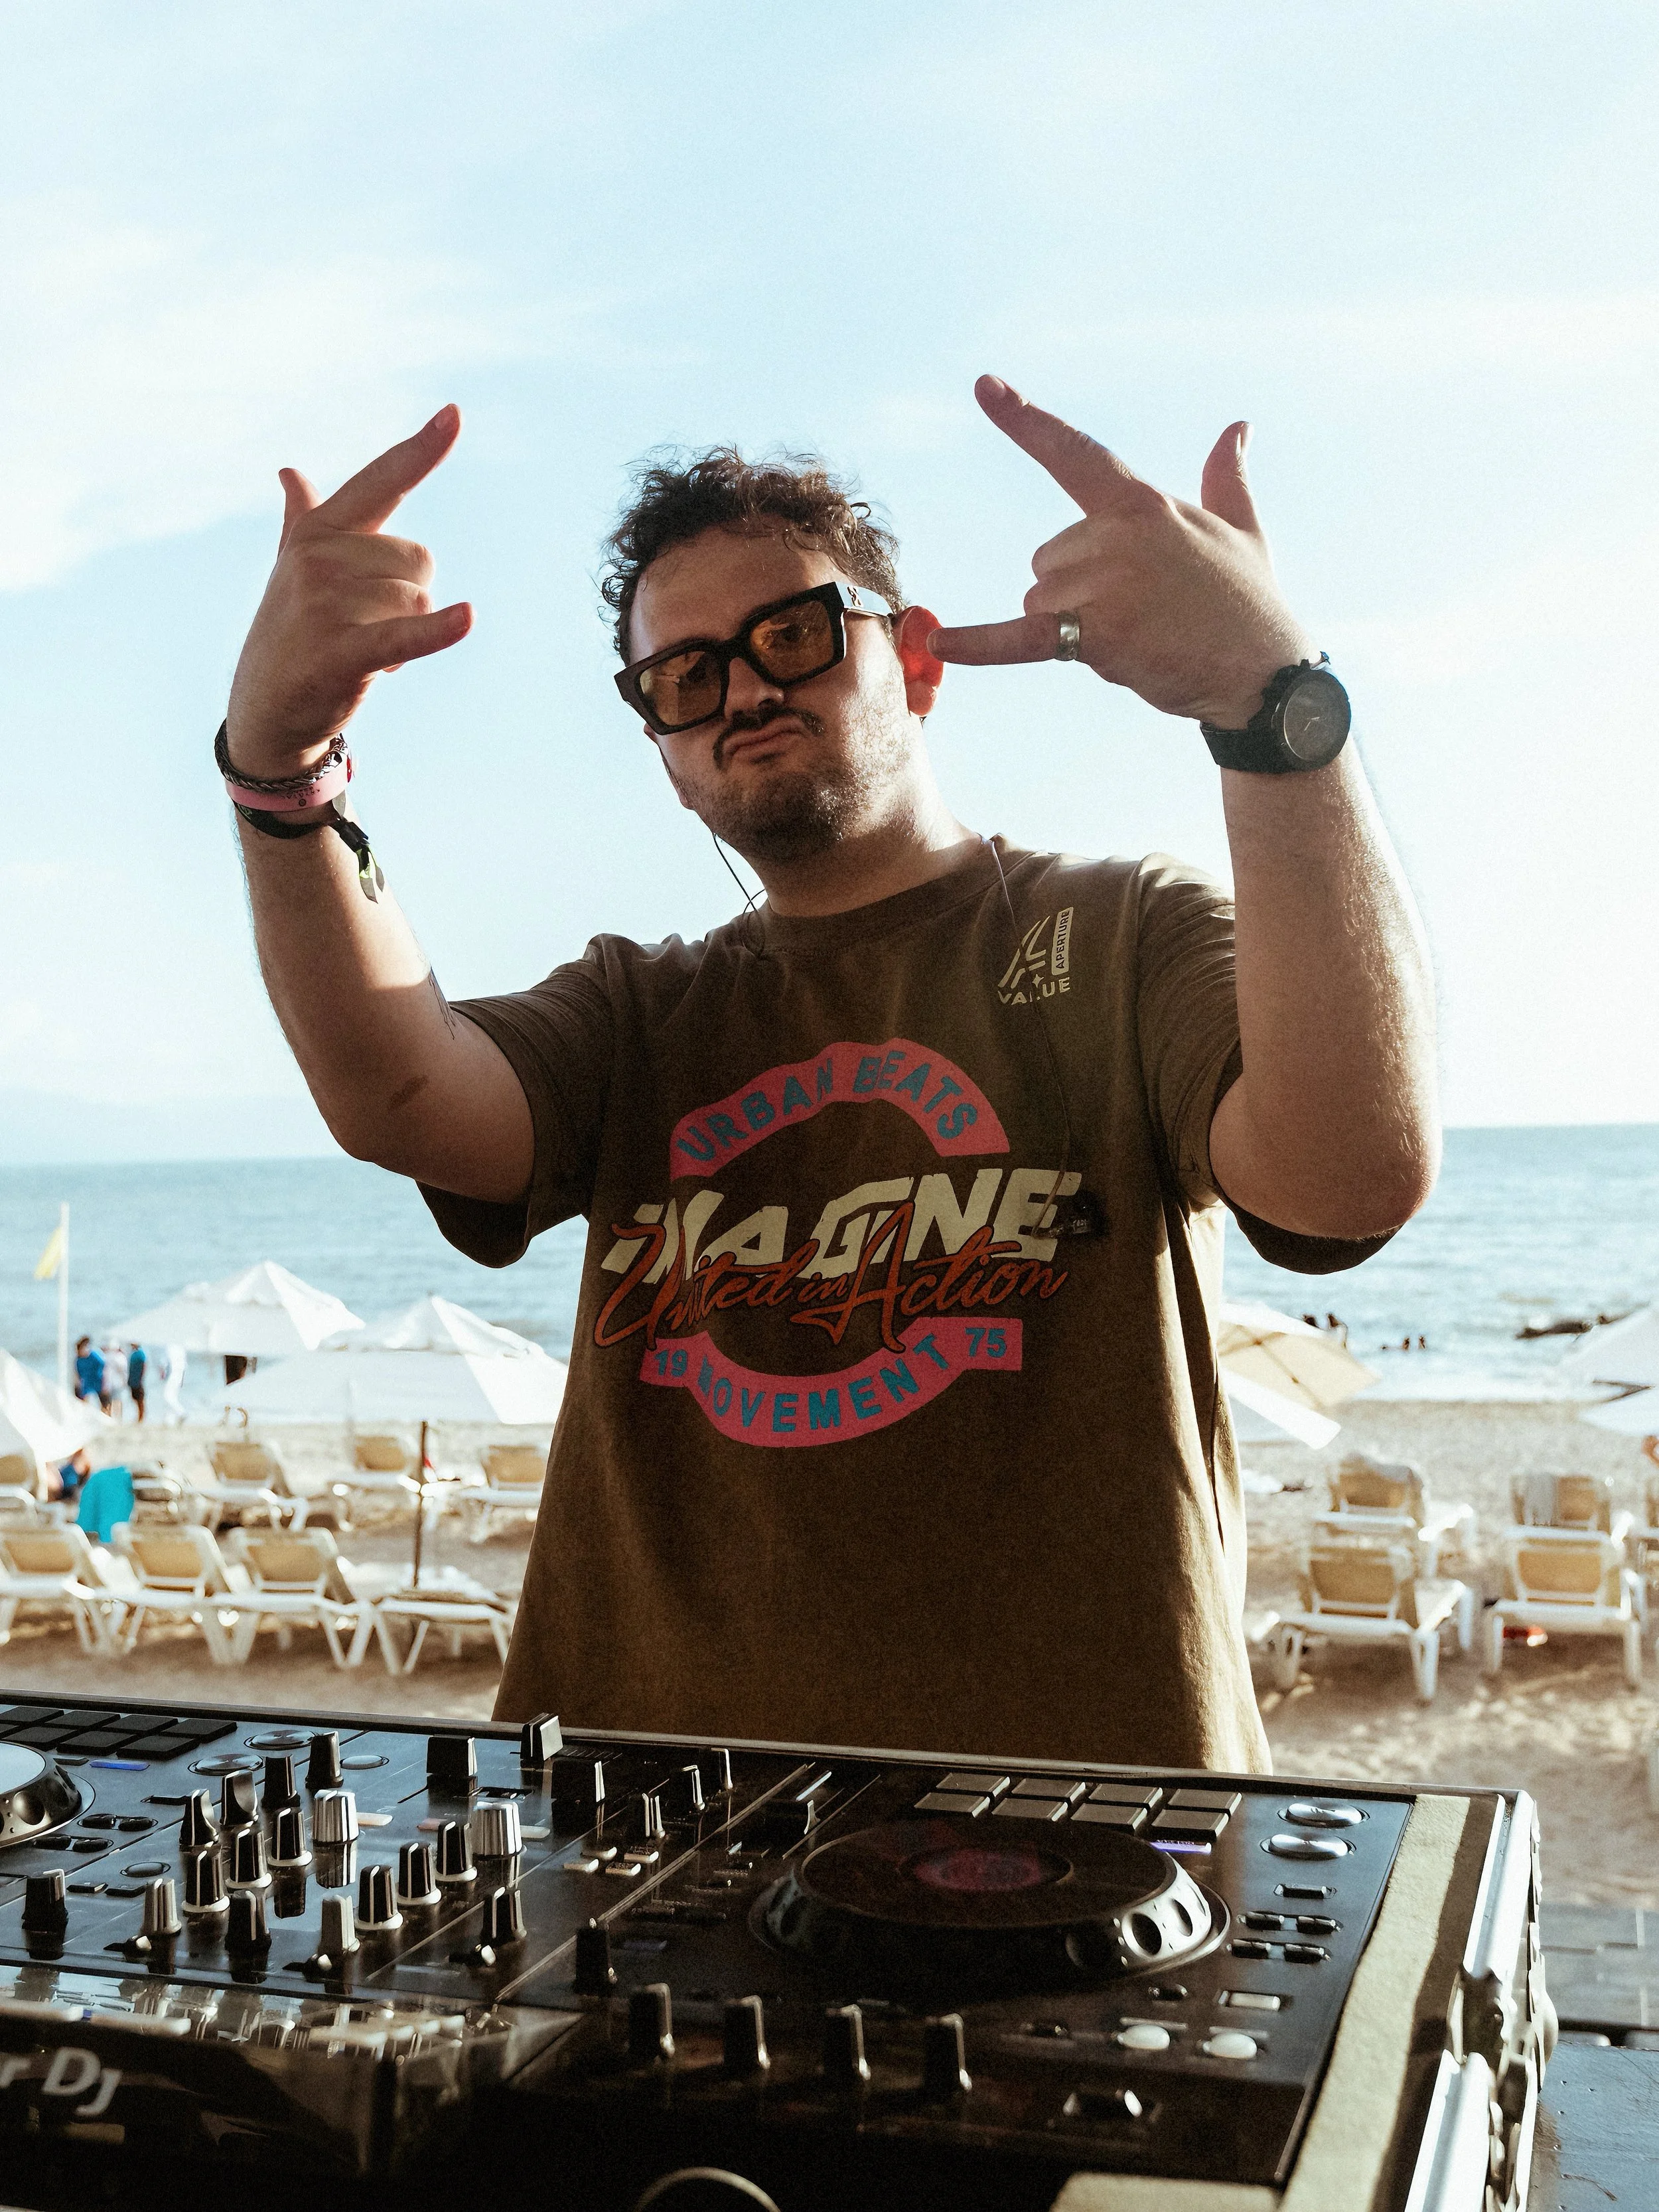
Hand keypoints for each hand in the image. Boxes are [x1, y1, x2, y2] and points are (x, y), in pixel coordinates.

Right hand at [226, 405, 471, 777]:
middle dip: (410, 599)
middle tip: (364, 627)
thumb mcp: (294, 568)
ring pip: (420, 602)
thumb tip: (289, 472)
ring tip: (364, 652)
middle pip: (421, 561)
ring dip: (407, 637)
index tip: (456, 413)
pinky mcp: (340, 650)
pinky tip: (467, 618)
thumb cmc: (292, 631)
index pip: (381, 481)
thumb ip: (302, 518)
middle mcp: (320, 557)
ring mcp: (326, 602)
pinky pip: (404, 633)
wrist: (264, 707)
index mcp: (318, 529)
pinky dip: (437, 631)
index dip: (421, 450)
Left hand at [928, 377, 1315, 728]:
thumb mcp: (1243, 530)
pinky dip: (980, 645)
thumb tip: (1238, 428)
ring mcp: (1103, 586)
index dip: (1026, 422)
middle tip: (1141, 609)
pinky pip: (1019, 639)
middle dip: (1078, 586)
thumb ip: (1226, 478)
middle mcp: (1116, 537)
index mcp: (1143, 503)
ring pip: (1040, 600)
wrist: (1264, 674)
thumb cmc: (1251, 602)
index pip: (1075, 453)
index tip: (986, 387)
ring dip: (1071, 624)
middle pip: (1048, 557)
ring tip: (1135, 634)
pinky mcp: (1095, 638)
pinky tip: (938, 645)